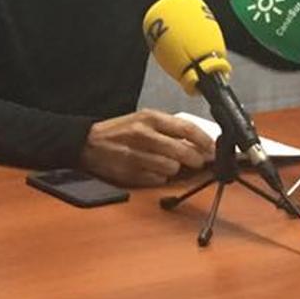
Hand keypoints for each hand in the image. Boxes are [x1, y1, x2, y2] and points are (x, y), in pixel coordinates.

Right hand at [78, 109, 214, 186]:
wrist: (87, 143)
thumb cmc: (119, 131)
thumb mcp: (142, 120)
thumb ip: (168, 128)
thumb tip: (196, 142)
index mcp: (149, 118)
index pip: (186, 129)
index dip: (203, 140)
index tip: (212, 148)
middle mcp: (144, 136)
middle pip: (182, 152)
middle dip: (195, 159)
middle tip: (199, 161)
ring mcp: (137, 156)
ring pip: (171, 168)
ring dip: (174, 169)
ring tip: (167, 164)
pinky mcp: (130, 173)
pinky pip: (157, 180)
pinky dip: (159, 177)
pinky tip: (152, 170)